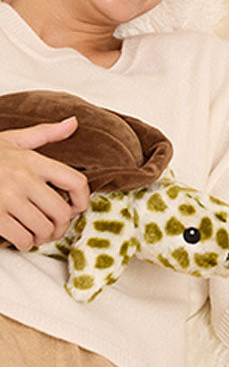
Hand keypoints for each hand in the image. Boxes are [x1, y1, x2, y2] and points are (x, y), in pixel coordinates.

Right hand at [0, 118, 89, 249]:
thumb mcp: (12, 139)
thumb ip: (45, 134)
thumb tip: (73, 122)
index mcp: (32, 160)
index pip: (76, 182)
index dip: (83, 200)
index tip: (76, 208)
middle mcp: (23, 178)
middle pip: (62, 212)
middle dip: (61, 225)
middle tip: (53, 228)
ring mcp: (7, 197)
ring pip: (44, 228)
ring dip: (43, 237)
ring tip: (37, 234)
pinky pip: (22, 238)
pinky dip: (25, 243)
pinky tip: (21, 238)